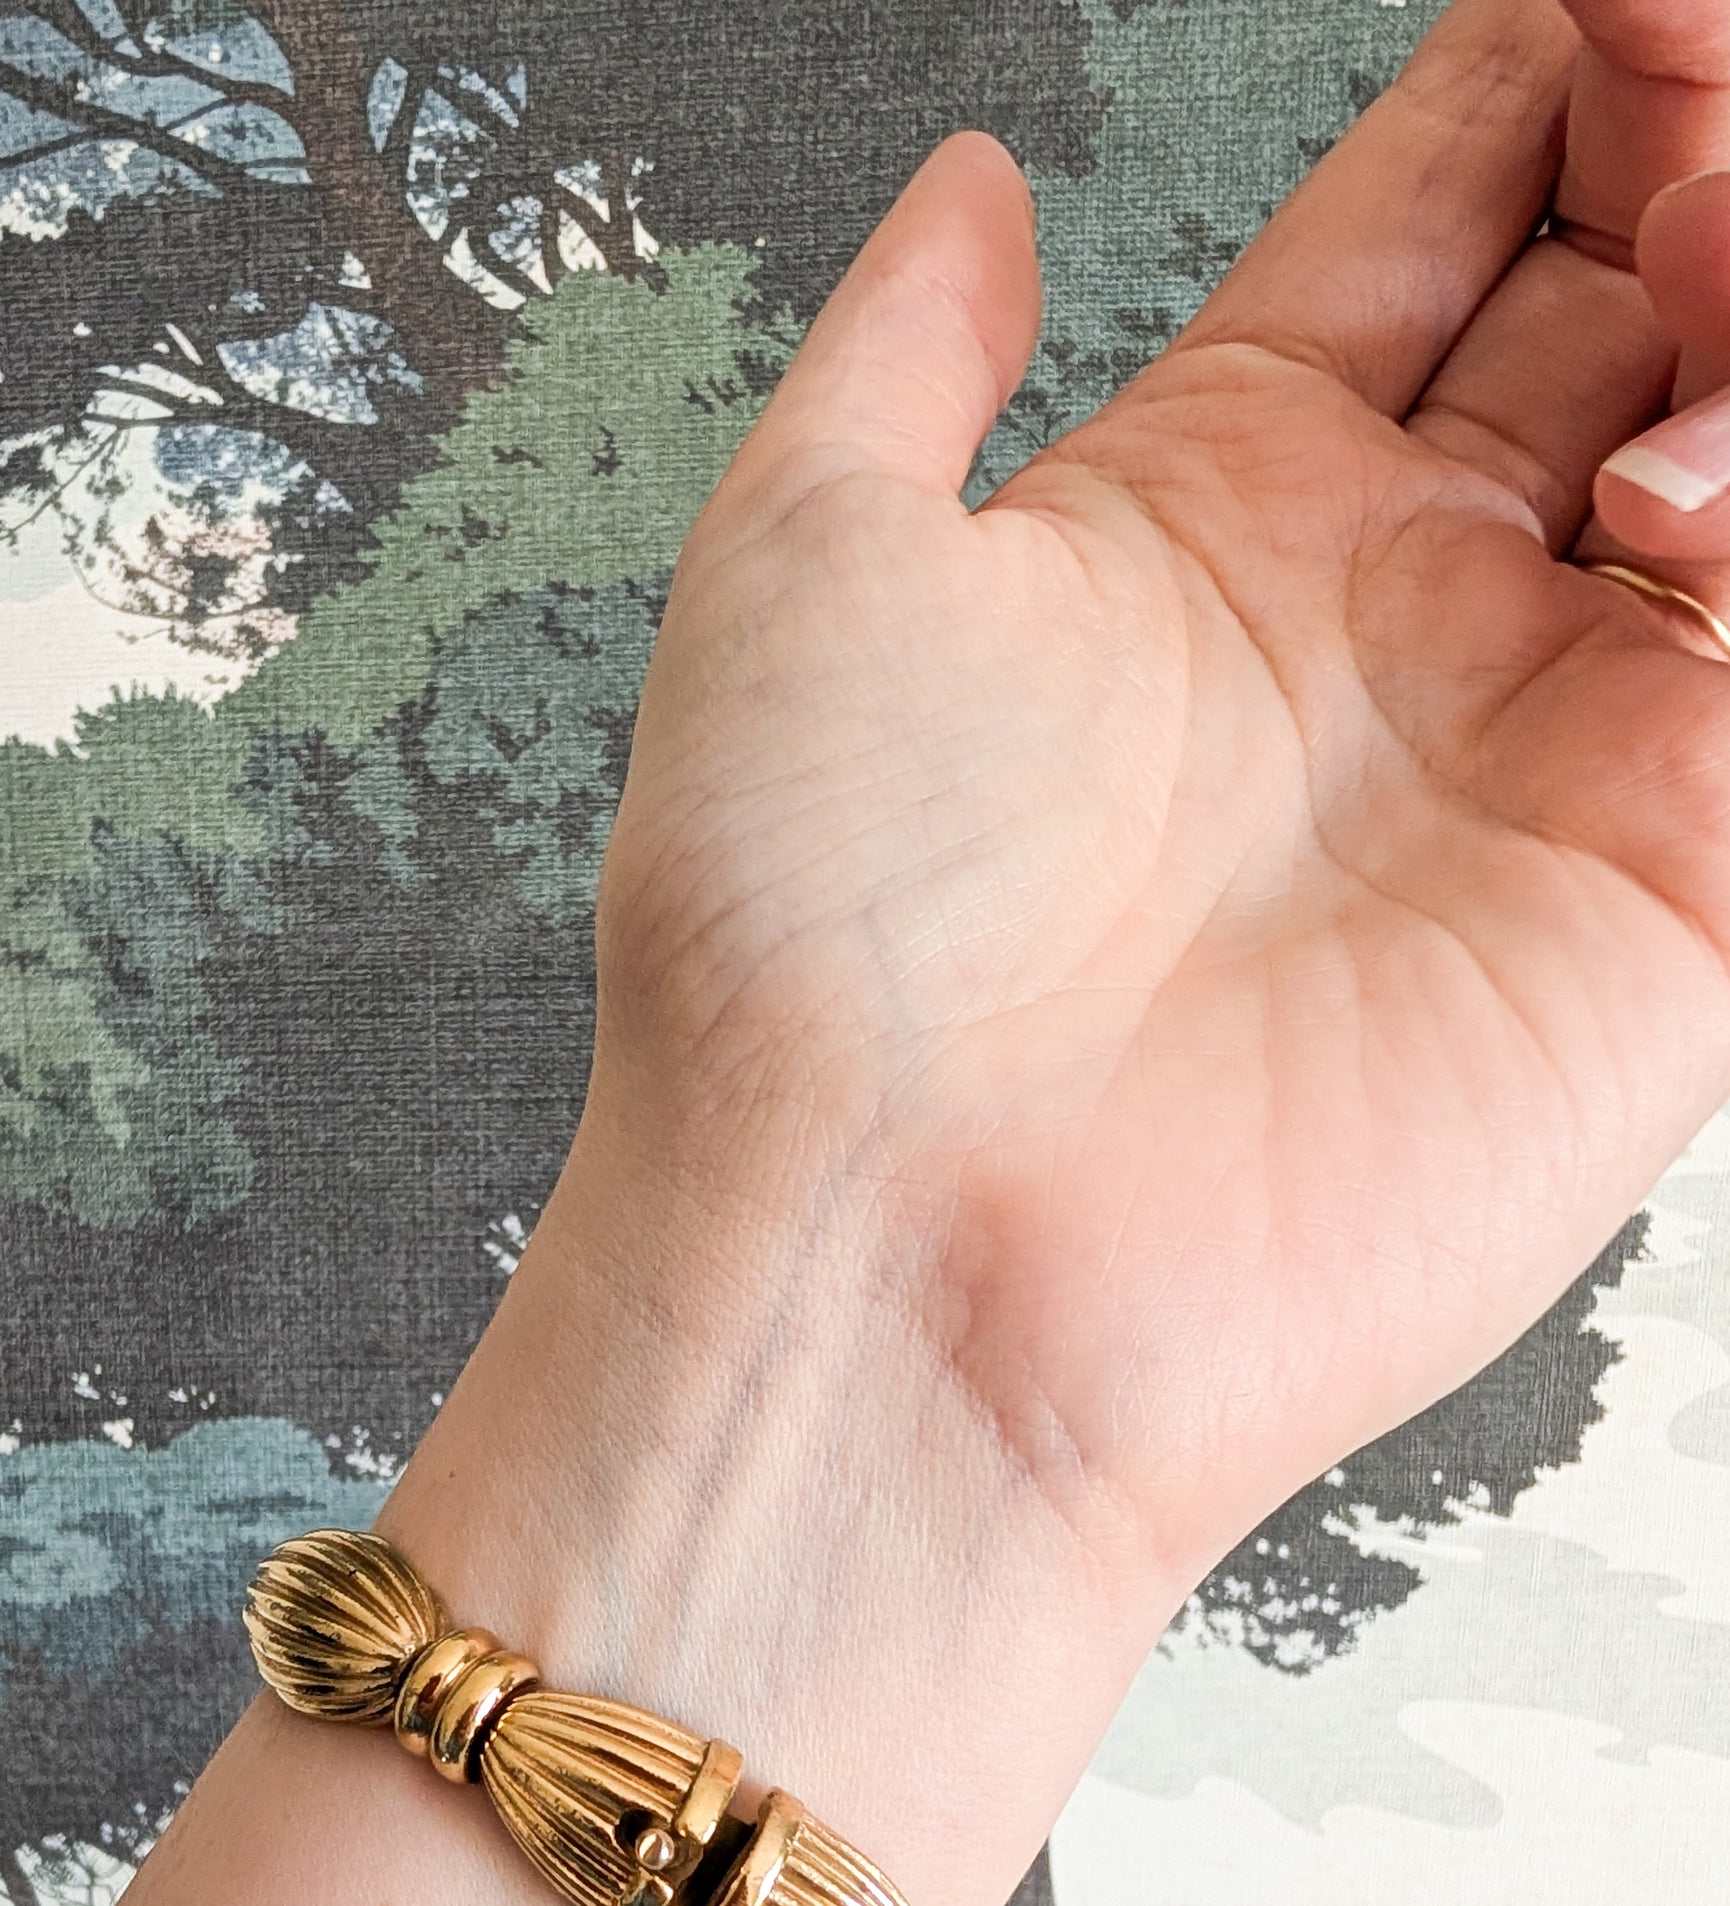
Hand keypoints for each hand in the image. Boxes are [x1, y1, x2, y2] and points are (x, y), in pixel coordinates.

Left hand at [580, 0, 1729, 1601]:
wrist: (894, 1247)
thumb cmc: (812, 947)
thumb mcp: (804, 559)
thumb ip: (907, 348)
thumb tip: (967, 186)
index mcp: (1214, 513)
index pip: (1440, 215)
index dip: (1535, 64)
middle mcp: (1396, 619)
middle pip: (1632, 291)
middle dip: (1681, 135)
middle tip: (1672, 53)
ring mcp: (1542, 750)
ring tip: (1702, 204)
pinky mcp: (1662, 901)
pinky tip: (1688, 466)